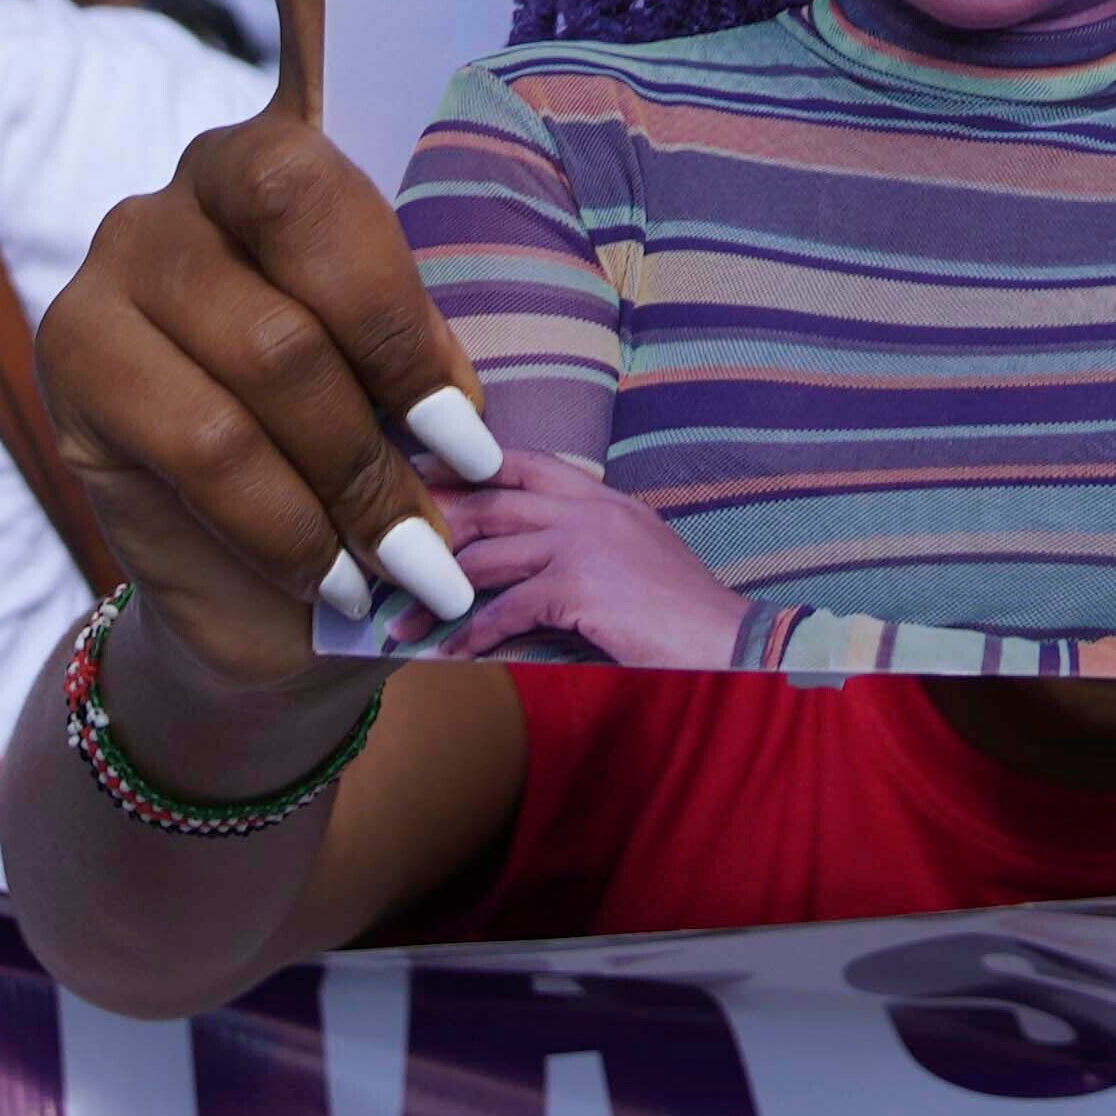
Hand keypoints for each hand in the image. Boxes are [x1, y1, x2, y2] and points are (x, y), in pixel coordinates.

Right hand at [24, 0, 493, 733]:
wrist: (290, 627)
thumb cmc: (405, 487)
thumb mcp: (465, 399)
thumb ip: (475, 355)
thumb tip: (509, 424)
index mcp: (326, 152)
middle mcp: (217, 171)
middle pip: (314, 195)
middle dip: (402, 352)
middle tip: (467, 470)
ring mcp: (130, 249)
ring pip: (261, 340)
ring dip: (351, 474)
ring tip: (403, 562)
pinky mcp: (73, 348)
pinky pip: (190, 424)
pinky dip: (277, 518)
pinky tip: (316, 573)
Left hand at [433, 464, 746, 669]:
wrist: (728, 639)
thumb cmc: (681, 611)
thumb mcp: (635, 554)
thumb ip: (587, 542)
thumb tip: (531, 565)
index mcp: (601, 497)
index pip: (520, 463)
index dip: (465, 465)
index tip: (419, 473)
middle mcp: (587, 509)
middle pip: (489, 503)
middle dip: (432, 527)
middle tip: (387, 550)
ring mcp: (582, 544)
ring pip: (485, 558)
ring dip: (436, 594)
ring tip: (402, 622)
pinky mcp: (578, 587)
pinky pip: (506, 609)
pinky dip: (472, 634)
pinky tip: (453, 653)